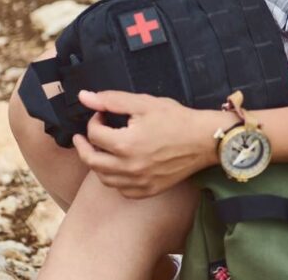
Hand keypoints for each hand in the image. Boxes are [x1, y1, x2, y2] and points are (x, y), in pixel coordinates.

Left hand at [73, 90, 216, 198]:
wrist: (204, 139)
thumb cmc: (176, 119)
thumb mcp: (144, 103)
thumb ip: (111, 100)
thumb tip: (84, 97)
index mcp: (125, 144)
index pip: (94, 135)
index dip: (93, 121)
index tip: (101, 115)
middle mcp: (129, 167)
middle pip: (91, 160)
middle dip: (83, 145)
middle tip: (84, 136)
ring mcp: (138, 182)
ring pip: (103, 178)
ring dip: (97, 163)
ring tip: (100, 150)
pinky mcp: (148, 190)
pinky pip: (121, 190)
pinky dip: (114, 179)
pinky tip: (118, 167)